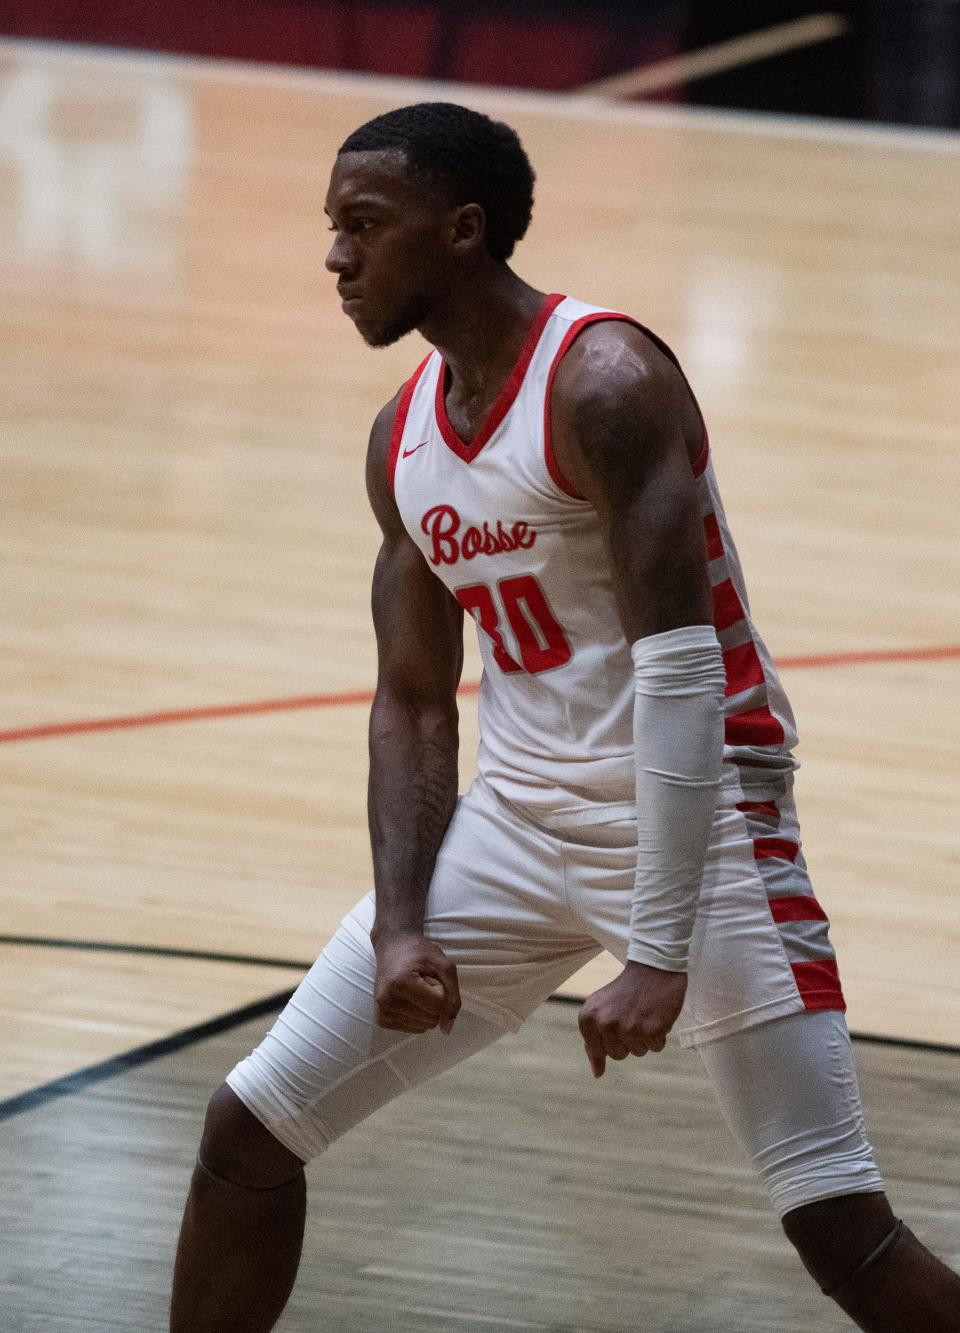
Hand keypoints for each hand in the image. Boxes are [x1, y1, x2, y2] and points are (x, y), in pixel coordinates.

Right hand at [372, 932, 460, 1034]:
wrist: (393, 947)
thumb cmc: (420, 953)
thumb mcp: (444, 966)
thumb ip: (453, 997)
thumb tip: (447, 1029)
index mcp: (400, 983)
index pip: (438, 1005)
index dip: (441, 990)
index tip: (429, 975)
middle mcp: (387, 1000)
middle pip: (431, 1019)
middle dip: (434, 1001)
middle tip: (422, 981)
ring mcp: (382, 1012)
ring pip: (424, 1027)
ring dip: (426, 1009)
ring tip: (415, 989)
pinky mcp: (381, 1020)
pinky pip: (414, 1029)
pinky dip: (417, 1016)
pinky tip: (408, 998)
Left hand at [578, 962, 686, 1077]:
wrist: (652, 967)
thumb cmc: (625, 991)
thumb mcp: (600, 1010)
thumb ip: (594, 1040)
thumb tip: (597, 1074)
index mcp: (588, 1018)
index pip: (597, 1050)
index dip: (610, 1038)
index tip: (617, 1020)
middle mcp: (605, 1024)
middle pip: (618, 1055)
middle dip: (628, 1039)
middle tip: (632, 1014)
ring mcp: (628, 1028)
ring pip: (638, 1052)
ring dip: (644, 1037)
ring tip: (643, 1013)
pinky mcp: (651, 1030)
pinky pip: (656, 1048)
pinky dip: (659, 1035)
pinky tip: (656, 1015)